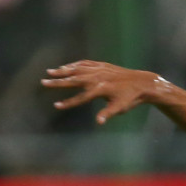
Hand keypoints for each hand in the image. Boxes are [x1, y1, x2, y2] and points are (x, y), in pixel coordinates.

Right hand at [43, 60, 164, 124]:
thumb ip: (108, 113)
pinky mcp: (102, 65)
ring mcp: (99, 69)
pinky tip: (67, 66)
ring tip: (50, 72)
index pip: (80, 98)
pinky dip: (74, 64)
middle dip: (58, 82)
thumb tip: (98, 122)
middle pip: (73, 80)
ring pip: (77, 68)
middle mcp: (97, 77)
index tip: (55, 105)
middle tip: (43, 82)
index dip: (68, 103)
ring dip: (63, 70)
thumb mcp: (120, 108)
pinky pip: (85, 63)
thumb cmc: (131, 98)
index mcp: (100, 89)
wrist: (142, 82)